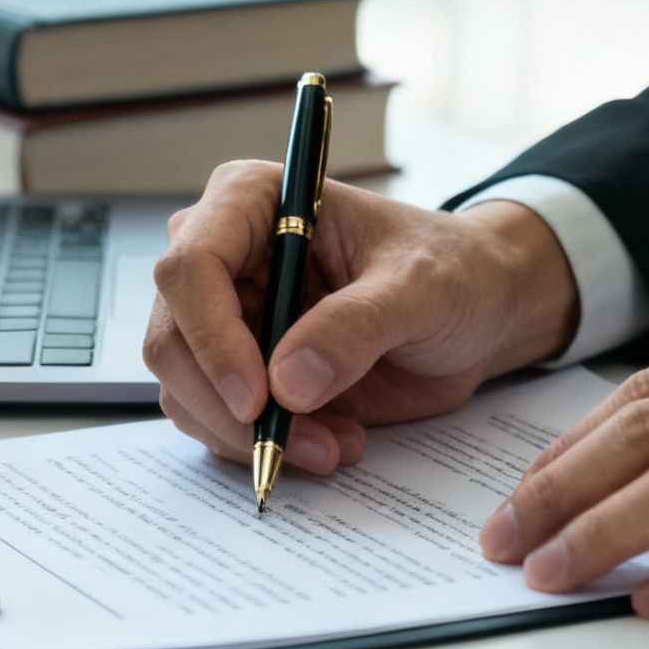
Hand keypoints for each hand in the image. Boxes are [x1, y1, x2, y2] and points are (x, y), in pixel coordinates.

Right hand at [144, 161, 578, 472]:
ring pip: (186, 392)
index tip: (259, 398)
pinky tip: (331, 440)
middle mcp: (223, 258)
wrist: (475, 312)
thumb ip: (357, 326)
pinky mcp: (240, 372)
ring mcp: (225, 319)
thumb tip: (288, 384)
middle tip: (300, 445)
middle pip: (173, 340)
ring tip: (337, 443)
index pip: (190, 266)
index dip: (211, 337)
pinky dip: (267, 447)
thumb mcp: (421, 288)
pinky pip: (217, 423)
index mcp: (250, 202)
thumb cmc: (451, 272)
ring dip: (253, 436)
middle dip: (230, 407)